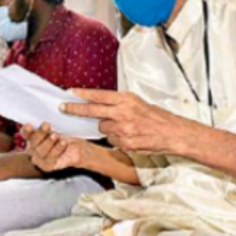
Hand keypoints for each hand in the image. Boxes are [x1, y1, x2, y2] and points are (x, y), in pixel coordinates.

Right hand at [22, 123, 89, 171]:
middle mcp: (33, 148)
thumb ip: (50, 122)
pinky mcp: (47, 166)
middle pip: (32, 142)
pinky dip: (57, 149)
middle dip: (39, 134)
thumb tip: (48, 114)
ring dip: (48, 142)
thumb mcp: (59, 126)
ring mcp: (40, 159)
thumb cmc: (67, 135)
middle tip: (47, 125)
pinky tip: (63, 143)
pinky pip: (50, 159)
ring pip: (40, 151)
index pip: (25, 133)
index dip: (26, 130)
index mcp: (33, 136)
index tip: (29, 125)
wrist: (80, 148)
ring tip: (56, 135)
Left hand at [61, 89, 193, 154]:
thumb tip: (101, 103)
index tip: (70, 92)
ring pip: (103, 128)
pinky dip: (117, 138)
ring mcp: (123, 129)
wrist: (172, 133)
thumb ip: (119, 103)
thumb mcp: (138, 102)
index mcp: (126, 100)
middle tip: (63, 107)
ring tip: (124, 126)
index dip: (82, 94)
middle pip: (92, 111)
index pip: (99, 95)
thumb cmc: (156, 116)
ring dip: (107, 127)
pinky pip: (112, 140)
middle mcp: (122, 113)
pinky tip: (129, 136)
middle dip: (75, 109)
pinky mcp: (125, 143)